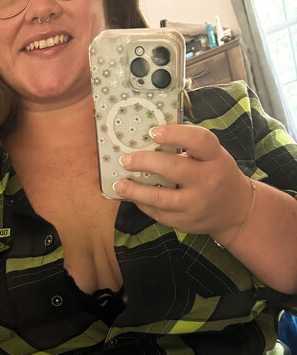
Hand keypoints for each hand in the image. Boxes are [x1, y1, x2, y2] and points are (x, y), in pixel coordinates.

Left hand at [112, 124, 253, 243]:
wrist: (235, 211)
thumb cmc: (218, 174)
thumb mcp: (214, 156)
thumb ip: (190, 147)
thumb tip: (151, 137)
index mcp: (216, 158)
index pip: (198, 141)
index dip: (175, 134)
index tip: (153, 132)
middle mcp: (207, 181)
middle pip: (173, 169)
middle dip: (145, 162)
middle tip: (126, 159)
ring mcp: (196, 205)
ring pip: (160, 198)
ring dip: (135, 191)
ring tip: (119, 185)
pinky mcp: (186, 222)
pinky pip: (159, 213)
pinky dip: (143, 204)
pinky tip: (133, 196)